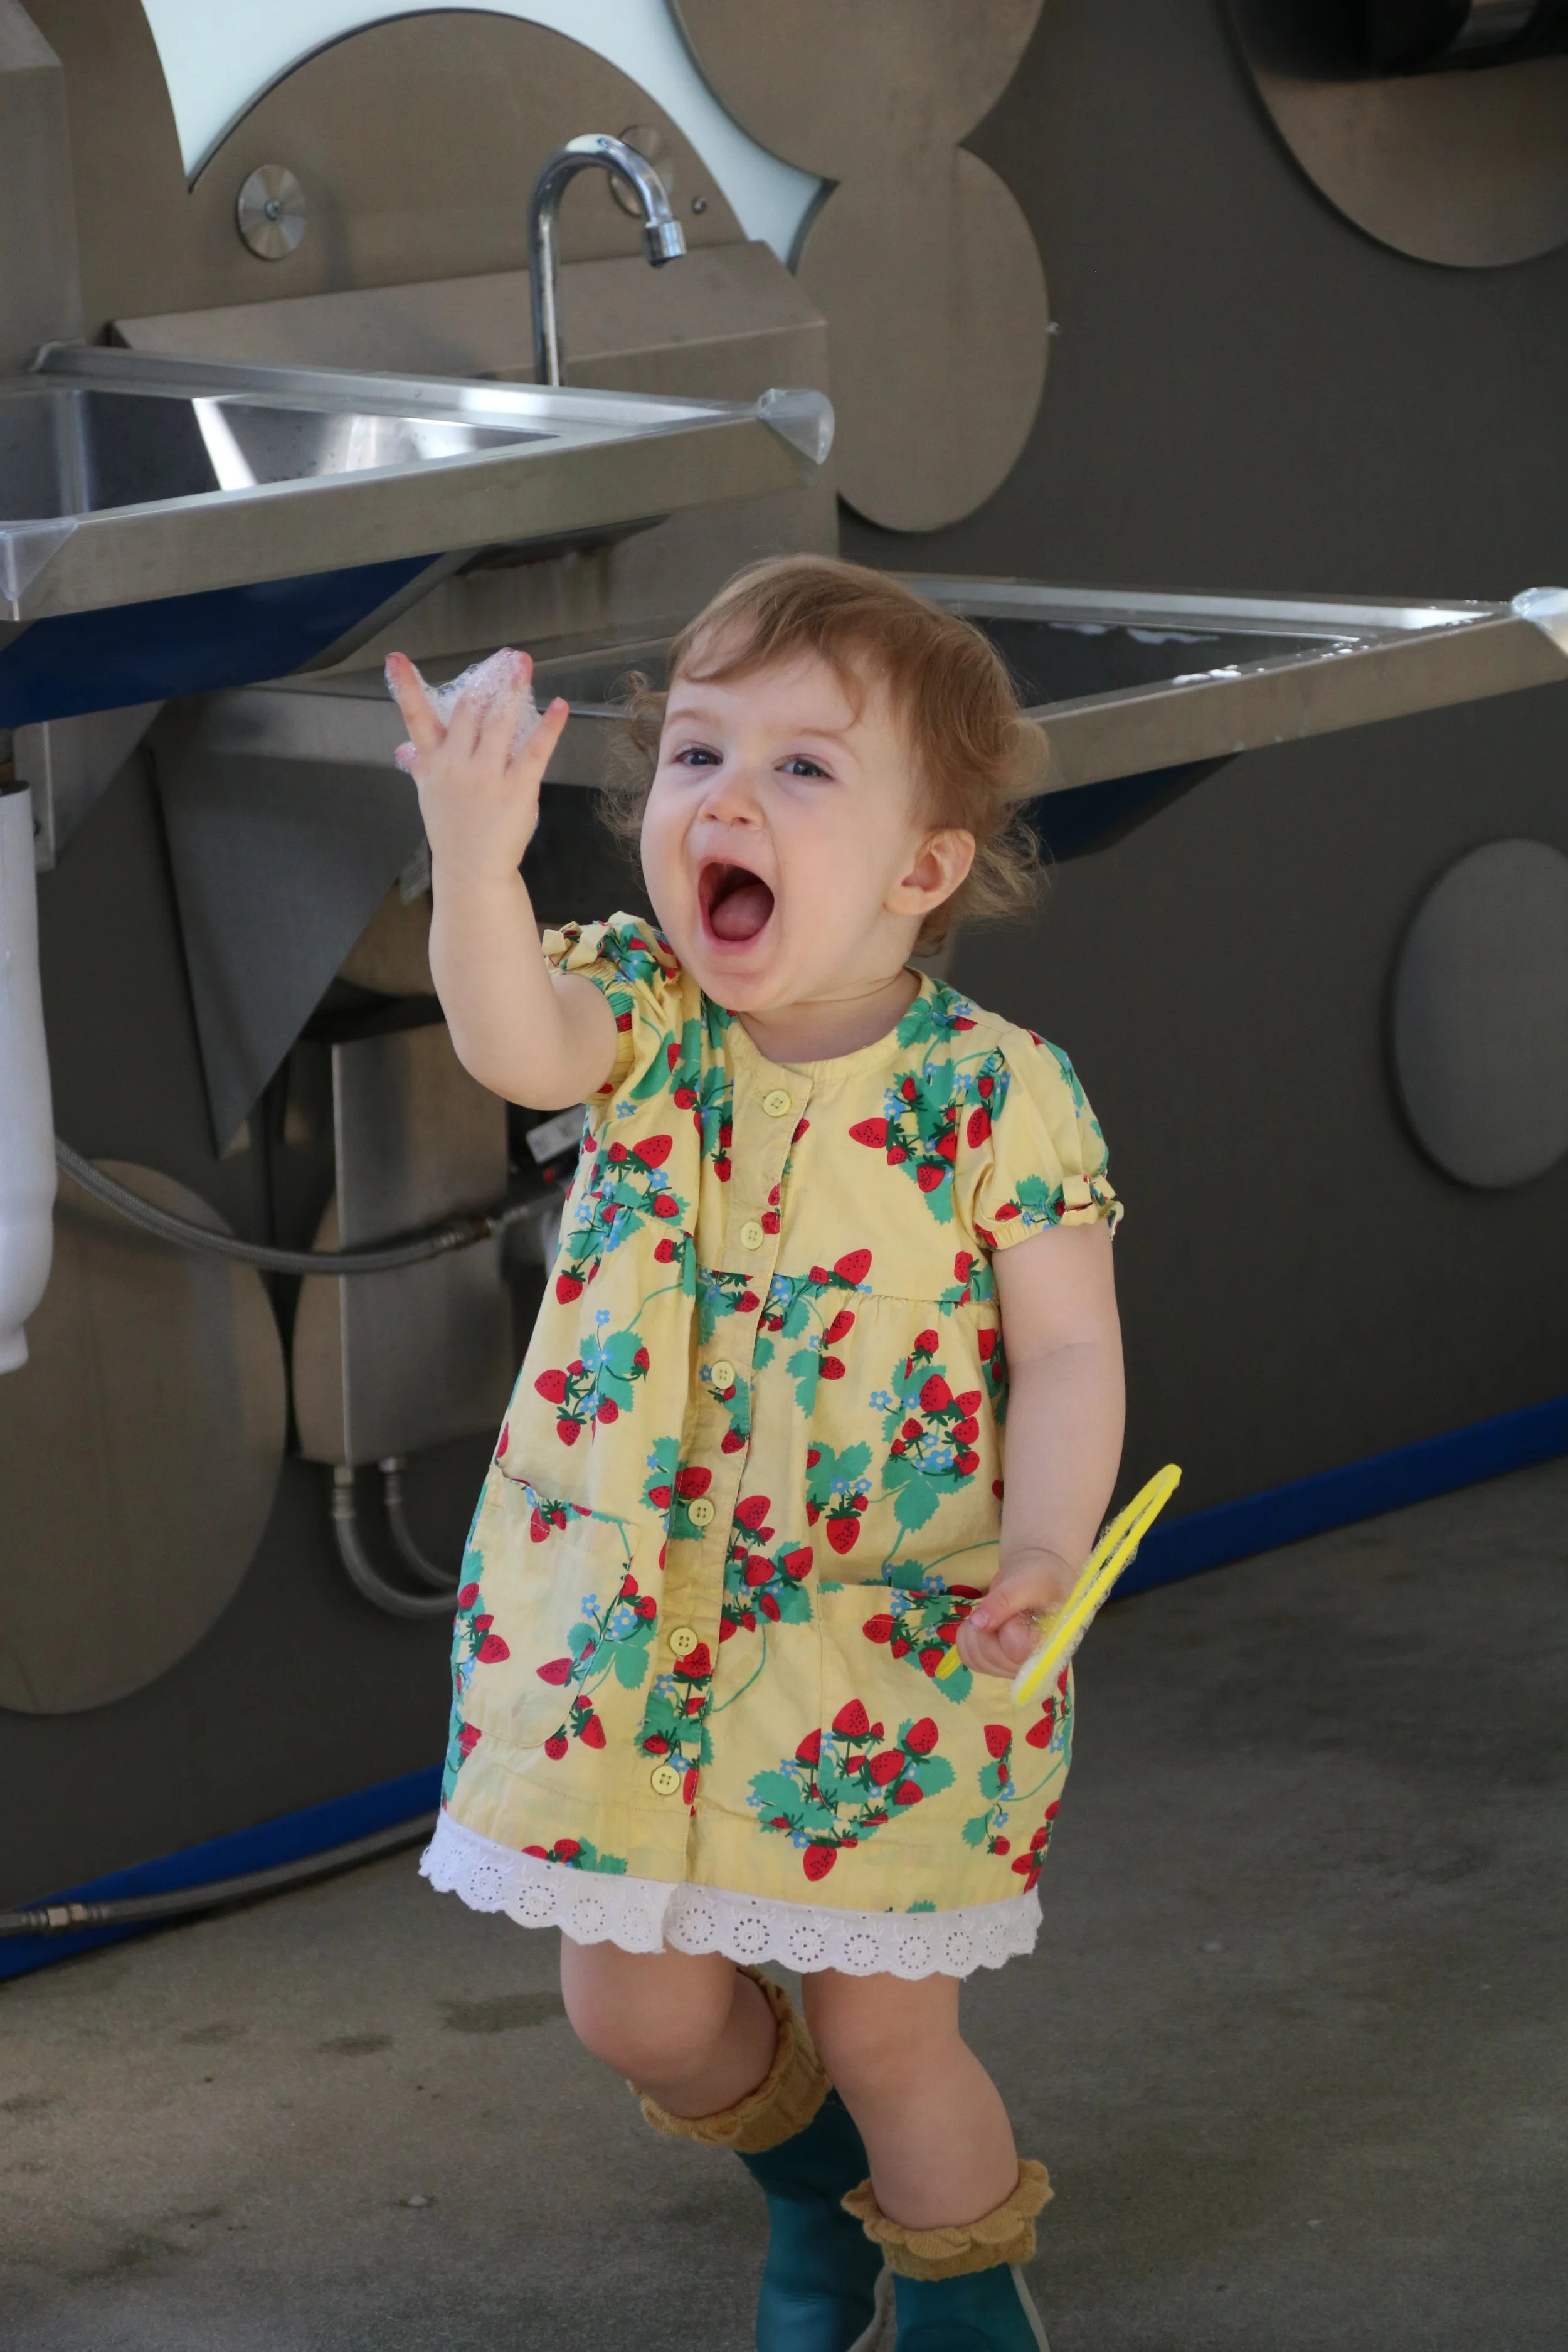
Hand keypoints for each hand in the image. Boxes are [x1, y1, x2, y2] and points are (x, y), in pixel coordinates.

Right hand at [386, 648, 568, 884]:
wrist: (470, 871)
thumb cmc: (452, 833)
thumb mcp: (429, 797)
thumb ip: (421, 767)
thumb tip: (404, 750)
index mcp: (435, 763)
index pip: (416, 718)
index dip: (406, 687)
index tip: (396, 658)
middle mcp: (458, 764)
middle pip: (469, 711)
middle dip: (486, 681)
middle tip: (505, 658)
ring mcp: (487, 776)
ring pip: (499, 723)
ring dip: (512, 690)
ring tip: (522, 664)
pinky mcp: (517, 789)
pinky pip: (533, 751)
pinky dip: (548, 727)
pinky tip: (560, 706)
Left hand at [956, 1548, 1078, 1679]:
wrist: (1036, 1575)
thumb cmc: (1040, 1577)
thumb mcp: (1024, 1583)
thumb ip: (1003, 1603)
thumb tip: (977, 1625)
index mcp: (1049, 1646)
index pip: (1016, 1651)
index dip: (1006, 1628)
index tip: (1015, 1610)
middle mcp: (1032, 1662)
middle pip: (992, 1657)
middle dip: (987, 1627)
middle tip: (1001, 1607)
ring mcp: (1013, 1666)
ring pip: (977, 1660)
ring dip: (975, 1632)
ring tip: (992, 1613)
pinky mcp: (997, 1662)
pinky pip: (970, 1659)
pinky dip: (967, 1639)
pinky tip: (980, 1624)